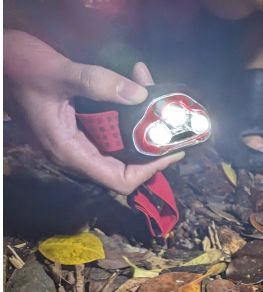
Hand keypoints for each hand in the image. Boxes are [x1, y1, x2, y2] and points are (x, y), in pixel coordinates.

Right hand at [4, 30, 183, 193]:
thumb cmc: (18, 67)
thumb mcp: (59, 73)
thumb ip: (97, 83)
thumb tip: (139, 94)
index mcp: (70, 151)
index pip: (120, 181)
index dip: (149, 171)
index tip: (171, 151)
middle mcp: (74, 152)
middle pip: (124, 164)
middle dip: (150, 143)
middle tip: (170, 119)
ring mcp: (74, 140)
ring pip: (118, 144)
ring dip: (140, 123)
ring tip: (155, 93)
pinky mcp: (74, 126)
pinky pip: (108, 128)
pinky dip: (125, 111)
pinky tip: (134, 83)